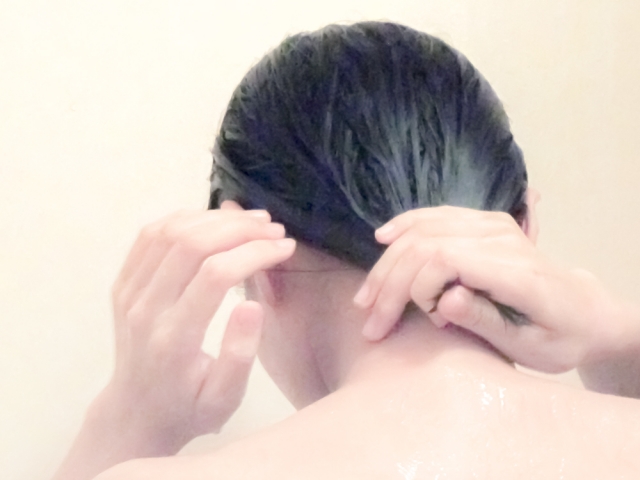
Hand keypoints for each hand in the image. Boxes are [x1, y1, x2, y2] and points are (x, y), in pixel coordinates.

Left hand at [103, 202, 294, 449]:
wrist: (135, 412)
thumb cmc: (190, 407)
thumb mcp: (225, 399)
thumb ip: (240, 355)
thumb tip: (252, 305)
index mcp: (174, 339)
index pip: (215, 275)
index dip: (255, 252)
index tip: (285, 247)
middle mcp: (145, 309)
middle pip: (191, 244)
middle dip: (239, 228)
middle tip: (273, 228)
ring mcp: (129, 292)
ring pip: (169, 232)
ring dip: (214, 218)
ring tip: (250, 220)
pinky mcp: (123, 283)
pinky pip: (151, 236)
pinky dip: (185, 218)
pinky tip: (214, 220)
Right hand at [353, 206, 632, 373]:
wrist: (584, 311)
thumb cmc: (559, 337)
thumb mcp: (530, 346)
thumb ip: (486, 320)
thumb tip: (444, 301)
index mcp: (515, 269)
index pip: (445, 258)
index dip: (413, 287)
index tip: (403, 325)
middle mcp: (501, 237)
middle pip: (427, 243)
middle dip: (390, 282)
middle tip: (369, 321)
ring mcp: (492, 224)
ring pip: (425, 229)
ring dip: (389, 262)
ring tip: (366, 295)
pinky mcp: (484, 222)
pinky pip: (436, 215)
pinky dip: (406, 225)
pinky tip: (384, 238)